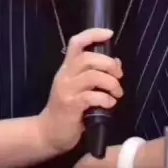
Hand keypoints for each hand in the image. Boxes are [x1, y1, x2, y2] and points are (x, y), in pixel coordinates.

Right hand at [38, 27, 122, 152]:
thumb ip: (95, 74)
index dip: (93, 34)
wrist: (48, 133)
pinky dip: (105, 99)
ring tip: (117, 93)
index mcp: (67, 68)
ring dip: (111, 83)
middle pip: (88, 58)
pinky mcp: (71, 106)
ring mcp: (66, 90)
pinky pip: (92, 96)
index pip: (76, 43)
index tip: (110, 34)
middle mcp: (65, 76)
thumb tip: (116, 62)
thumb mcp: (79, 88)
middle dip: (109, 64)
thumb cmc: (67, 109)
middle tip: (119, 76)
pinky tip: (109, 104)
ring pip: (93, 76)